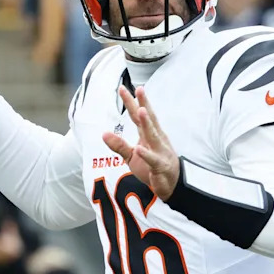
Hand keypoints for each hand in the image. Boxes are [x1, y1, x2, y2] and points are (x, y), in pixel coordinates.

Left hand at [102, 86, 179, 200]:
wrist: (170, 185)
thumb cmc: (151, 167)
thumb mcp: (131, 156)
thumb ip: (119, 145)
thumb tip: (103, 133)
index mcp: (149, 135)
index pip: (139, 116)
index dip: (132, 103)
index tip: (123, 88)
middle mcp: (156, 139)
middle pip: (148, 120)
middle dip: (144, 104)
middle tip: (139, 89)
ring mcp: (160, 152)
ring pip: (153, 136)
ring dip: (147, 124)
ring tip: (141, 111)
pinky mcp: (160, 167)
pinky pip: (153, 160)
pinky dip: (146, 154)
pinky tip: (139, 149)